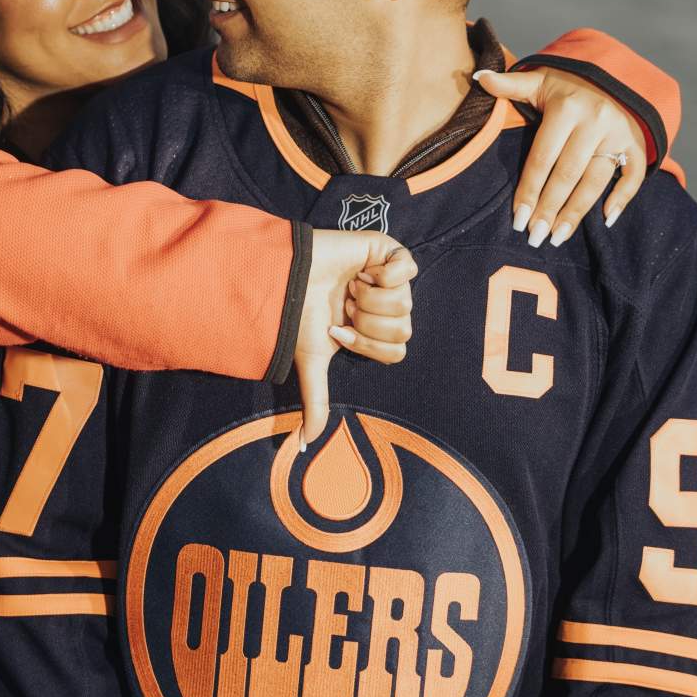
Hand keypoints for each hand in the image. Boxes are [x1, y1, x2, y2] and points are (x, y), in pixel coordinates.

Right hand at [294, 234, 416, 444]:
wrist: (289, 277)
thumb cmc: (299, 315)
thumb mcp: (313, 361)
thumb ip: (316, 401)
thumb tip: (304, 445)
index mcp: (377, 332)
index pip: (397, 353)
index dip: (367, 346)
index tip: (339, 331)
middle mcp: (389, 307)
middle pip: (405, 330)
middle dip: (367, 323)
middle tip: (345, 307)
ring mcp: (392, 278)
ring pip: (405, 302)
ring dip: (369, 298)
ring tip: (349, 287)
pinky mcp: (391, 251)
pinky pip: (407, 269)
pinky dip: (381, 274)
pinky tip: (361, 269)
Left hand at [475, 67, 647, 246]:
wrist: (609, 77)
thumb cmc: (564, 87)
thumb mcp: (537, 81)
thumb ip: (509, 84)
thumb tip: (477, 78)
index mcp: (566, 108)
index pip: (542, 158)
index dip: (529, 190)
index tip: (518, 219)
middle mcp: (595, 120)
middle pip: (567, 174)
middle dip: (550, 208)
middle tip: (535, 237)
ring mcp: (618, 133)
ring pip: (596, 179)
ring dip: (577, 212)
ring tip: (558, 237)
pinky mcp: (635, 142)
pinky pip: (634, 173)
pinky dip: (623, 196)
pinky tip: (607, 219)